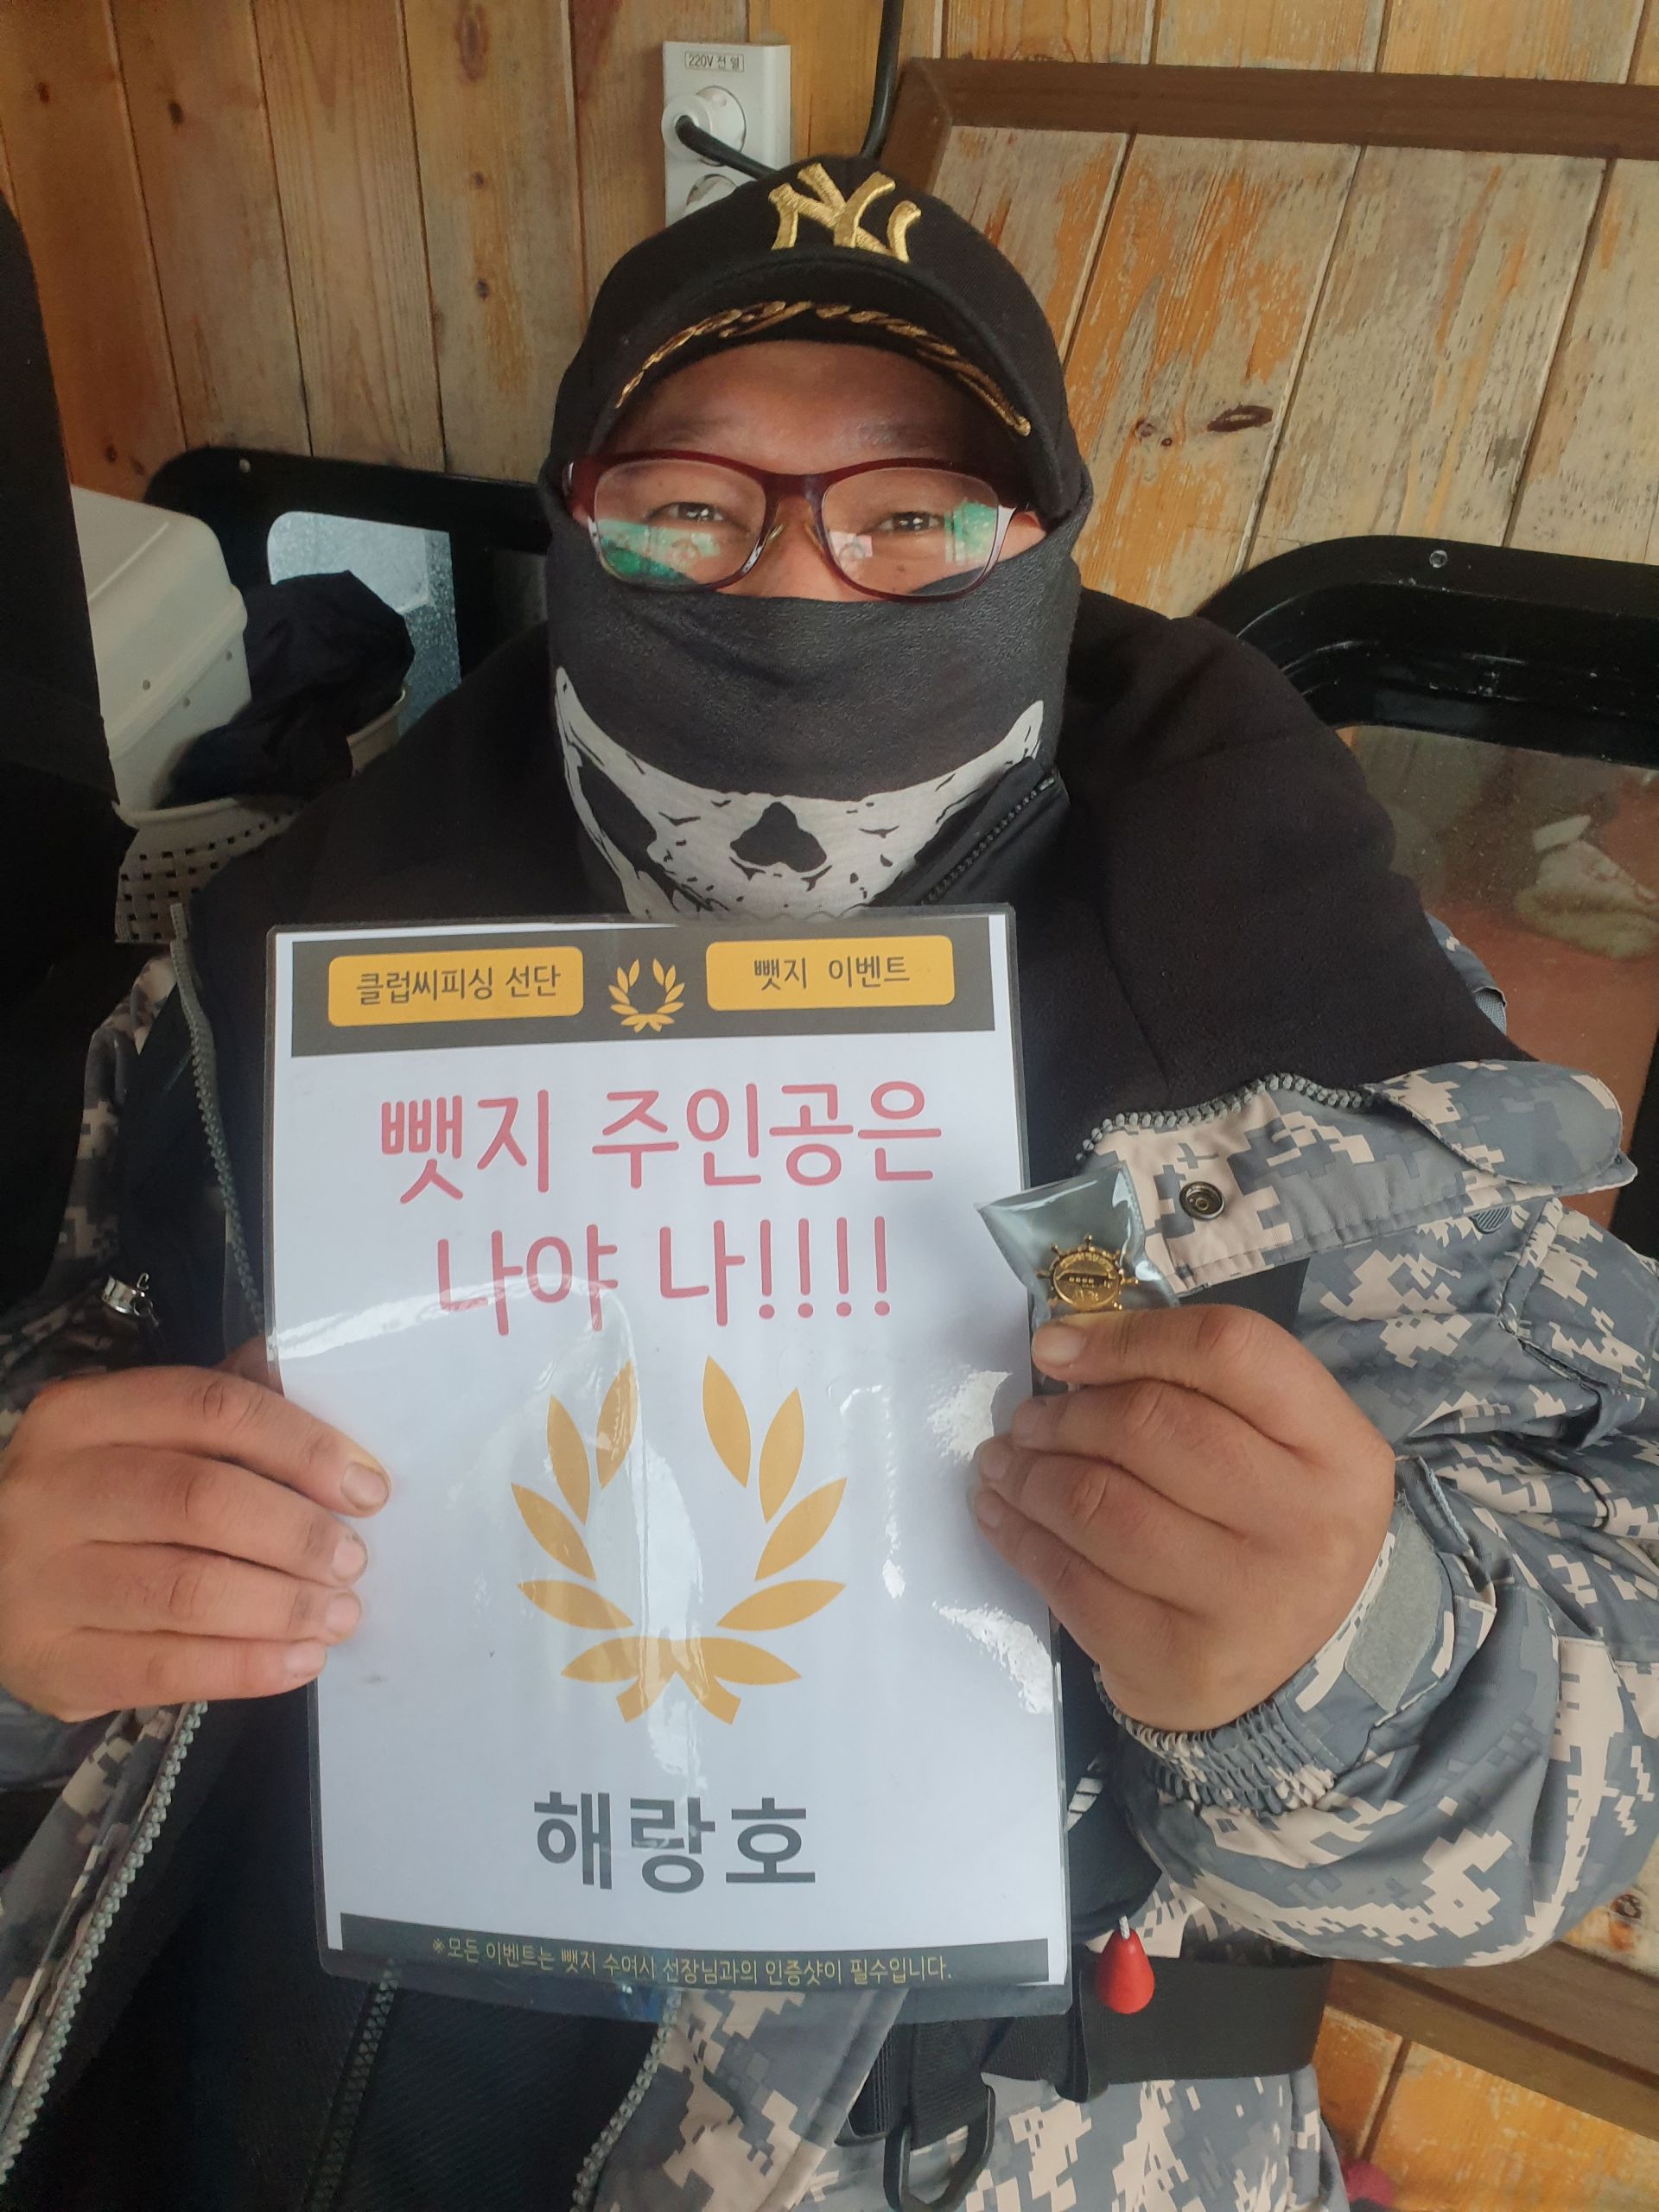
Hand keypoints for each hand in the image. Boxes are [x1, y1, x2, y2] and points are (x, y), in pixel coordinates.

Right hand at [0, 1359, 388, 1721]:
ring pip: (185, 1590)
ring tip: (338, 1614)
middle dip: (296, 1533)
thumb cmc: (95, 1501)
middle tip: (352, 1559)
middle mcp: (49, 1491)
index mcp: (81, 1415)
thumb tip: (320, 1394)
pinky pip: (163, 1670)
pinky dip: (245, 1668)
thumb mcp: (136, 1440)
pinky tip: (298, 1662)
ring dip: (282, 1607)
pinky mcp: (50, 1664)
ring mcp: (40, 1581)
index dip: (302, 1445)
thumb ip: (218, 1416)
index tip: (366, 1486)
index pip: (211, 1408)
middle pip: (200, 1499)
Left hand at [973, 1305, 1394, 1732]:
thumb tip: (1062, 1346)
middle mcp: (1305, 1524)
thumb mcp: (1270, 1446)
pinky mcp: (1179, 1662)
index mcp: (1338, 1450)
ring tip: (1005, 1462)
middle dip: (1065, 1415)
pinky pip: (1072, 1582)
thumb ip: (1190, 1384)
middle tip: (1028, 1420)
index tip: (1055, 1348)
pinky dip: (1018, 1537)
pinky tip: (999, 1513)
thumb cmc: (1265, 1527)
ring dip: (1029, 1474)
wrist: (1288, 1671)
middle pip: (1151, 1426)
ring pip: (1100, 1505)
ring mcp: (1245, 1602)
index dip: (1127, 1336)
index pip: (1227, 1351)